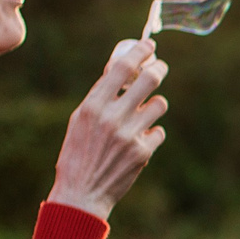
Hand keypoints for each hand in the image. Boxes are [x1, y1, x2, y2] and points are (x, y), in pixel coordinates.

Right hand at [48, 40, 168, 220]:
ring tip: (146, 112)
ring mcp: (129, 135)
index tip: (149, 45)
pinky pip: (159, 131)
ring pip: (159, 105)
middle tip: (160, 67)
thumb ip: (100, 97)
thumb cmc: (78, 153)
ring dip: (156, 105)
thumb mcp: (80, 119)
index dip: (139, 52)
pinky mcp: (143, 152)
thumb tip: (120, 69)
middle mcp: (112, 117)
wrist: (82, 193)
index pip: (122, 68)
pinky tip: (140, 141)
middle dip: (159, 69)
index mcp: (92, 105)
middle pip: (149, 80)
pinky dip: (152, 133)